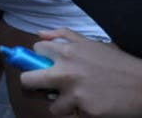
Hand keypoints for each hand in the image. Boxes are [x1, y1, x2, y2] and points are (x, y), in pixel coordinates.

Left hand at [21, 29, 141, 116]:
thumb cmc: (118, 64)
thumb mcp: (92, 43)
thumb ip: (64, 36)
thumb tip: (39, 34)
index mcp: (67, 52)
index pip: (36, 51)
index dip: (41, 57)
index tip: (46, 63)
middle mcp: (66, 72)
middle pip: (27, 81)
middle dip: (31, 83)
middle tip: (43, 86)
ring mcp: (75, 94)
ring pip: (51, 106)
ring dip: (62, 104)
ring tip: (77, 99)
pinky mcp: (86, 112)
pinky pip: (72, 115)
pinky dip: (80, 113)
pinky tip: (92, 105)